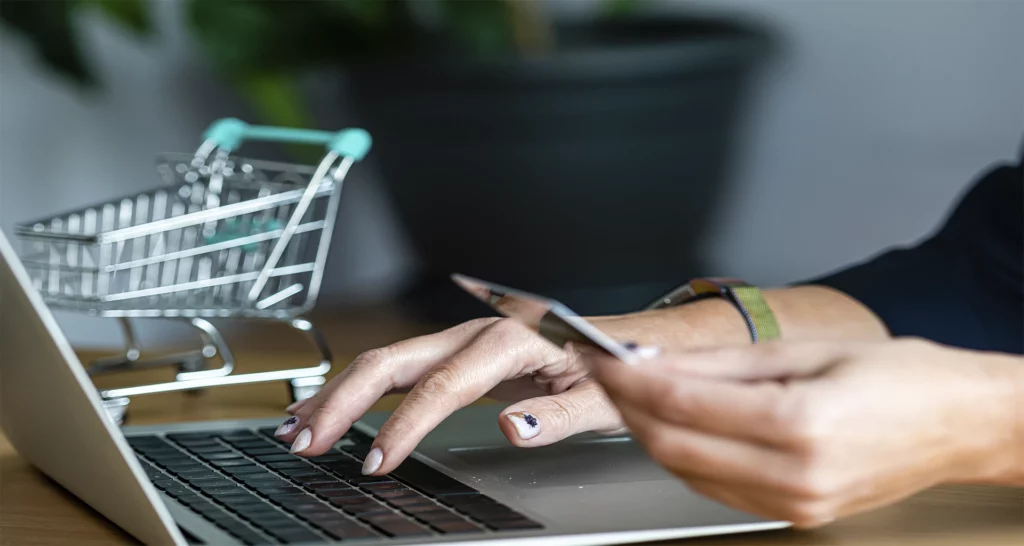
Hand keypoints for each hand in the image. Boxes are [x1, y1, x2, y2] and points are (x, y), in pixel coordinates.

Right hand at [275, 311, 649, 473]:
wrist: (621, 345)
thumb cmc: (611, 370)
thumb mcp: (601, 398)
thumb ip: (558, 414)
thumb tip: (513, 426)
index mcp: (509, 339)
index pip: (442, 385)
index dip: (404, 425)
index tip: (377, 460)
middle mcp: (476, 332)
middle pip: (393, 359)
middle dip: (343, 400)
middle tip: (305, 441)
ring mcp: (461, 340)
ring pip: (386, 360)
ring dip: (339, 394)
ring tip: (298, 427)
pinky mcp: (456, 353)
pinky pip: (398, 367)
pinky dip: (359, 389)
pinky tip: (331, 406)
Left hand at [587, 338, 1017, 527]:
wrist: (960, 424)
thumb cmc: (899, 377)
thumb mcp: (805, 350)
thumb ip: (722, 362)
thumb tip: (658, 361)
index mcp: (800, 422)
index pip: (681, 403)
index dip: (628, 379)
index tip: (603, 357)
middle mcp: (794, 473)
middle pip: (673, 445)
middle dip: (626, 406)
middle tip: (604, 373)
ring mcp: (794, 503)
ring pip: (686, 472)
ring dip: (648, 432)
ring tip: (631, 394)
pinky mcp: (795, 515)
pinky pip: (716, 489)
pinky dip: (684, 457)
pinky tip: (673, 427)